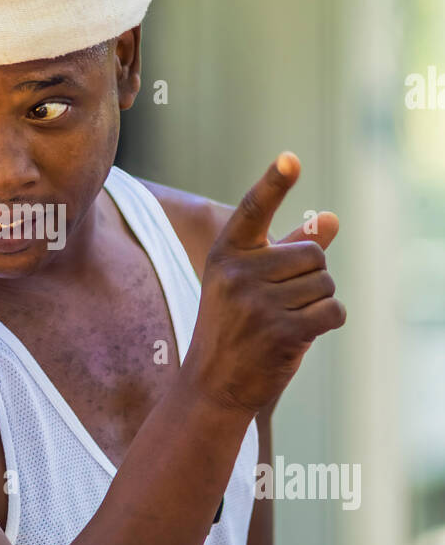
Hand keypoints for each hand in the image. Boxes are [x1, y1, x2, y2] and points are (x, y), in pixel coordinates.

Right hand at [184, 152, 345, 416]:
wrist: (212, 386)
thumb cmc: (235, 328)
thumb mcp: (251, 283)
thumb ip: (289, 248)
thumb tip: (331, 218)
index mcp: (227, 252)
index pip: (254, 208)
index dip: (275, 182)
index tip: (291, 158)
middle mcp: (238, 272)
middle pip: (312, 255)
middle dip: (311, 277)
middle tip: (282, 303)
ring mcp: (257, 302)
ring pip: (325, 283)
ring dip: (318, 302)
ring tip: (286, 320)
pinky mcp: (280, 331)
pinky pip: (332, 311)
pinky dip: (327, 322)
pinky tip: (301, 335)